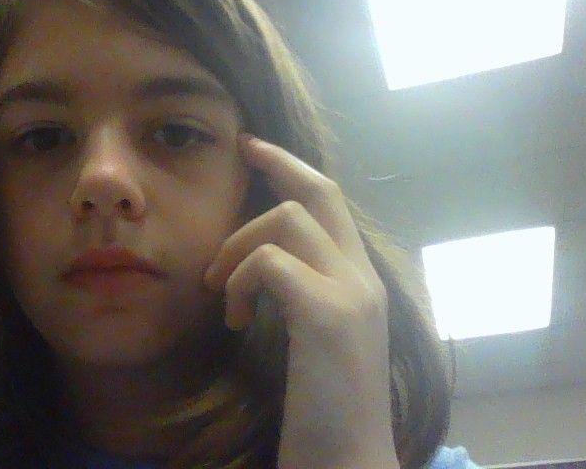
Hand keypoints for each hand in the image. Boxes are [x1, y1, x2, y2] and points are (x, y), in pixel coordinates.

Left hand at [204, 134, 396, 468]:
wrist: (347, 463)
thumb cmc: (325, 414)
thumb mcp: (315, 342)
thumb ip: (303, 297)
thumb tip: (265, 264)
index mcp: (361, 286)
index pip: (333, 206)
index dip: (294, 170)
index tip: (257, 150)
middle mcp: (364, 281)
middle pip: (322, 192)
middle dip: (277, 162)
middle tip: (241, 148)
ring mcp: (351, 295)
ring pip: (285, 220)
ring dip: (237, 248)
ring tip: (221, 291)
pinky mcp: (329, 316)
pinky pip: (270, 262)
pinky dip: (239, 282)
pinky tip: (234, 319)